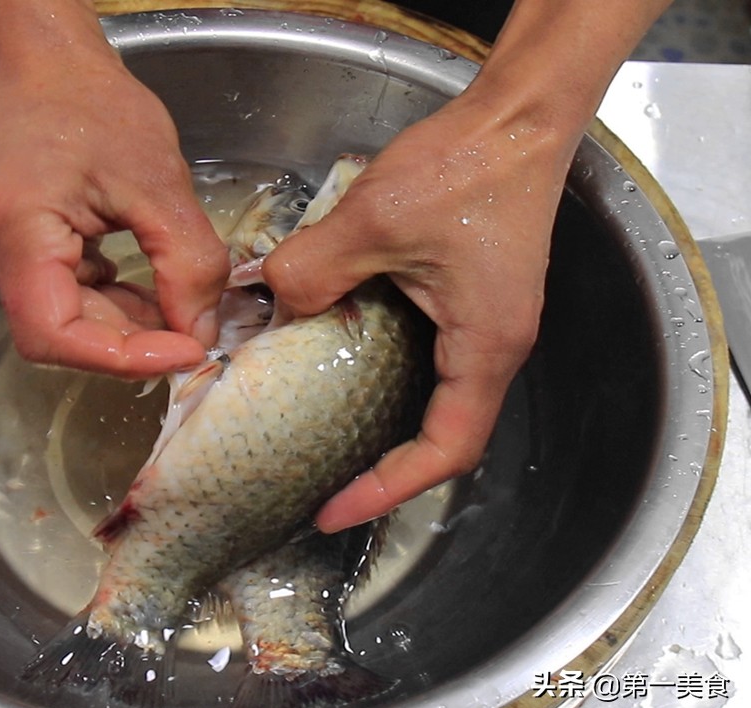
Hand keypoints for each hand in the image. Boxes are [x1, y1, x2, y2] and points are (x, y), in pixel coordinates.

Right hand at [0, 5, 228, 377]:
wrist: (49, 68)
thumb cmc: (93, 106)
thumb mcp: (159, 181)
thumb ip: (187, 263)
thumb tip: (201, 334)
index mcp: (15, 233)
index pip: (56, 335)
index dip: (123, 358)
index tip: (187, 352)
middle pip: (64, 334)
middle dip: (136, 340)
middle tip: (197, 330)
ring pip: (68, 322)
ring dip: (129, 322)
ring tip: (180, 301)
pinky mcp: (14, 256)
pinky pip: (66, 300)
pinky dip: (114, 302)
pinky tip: (151, 287)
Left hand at [263, 91, 571, 532]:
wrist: (515, 120)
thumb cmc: (464, 168)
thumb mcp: (373, 221)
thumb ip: (312, 270)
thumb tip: (269, 300)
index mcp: (483, 347)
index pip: (443, 450)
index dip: (388, 490)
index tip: (334, 509)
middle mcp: (493, 347)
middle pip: (444, 438)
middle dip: (385, 471)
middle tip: (324, 490)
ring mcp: (486, 324)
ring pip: (435, 400)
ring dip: (387, 428)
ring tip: (330, 444)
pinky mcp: (472, 300)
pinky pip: (431, 361)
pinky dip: (390, 382)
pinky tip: (343, 365)